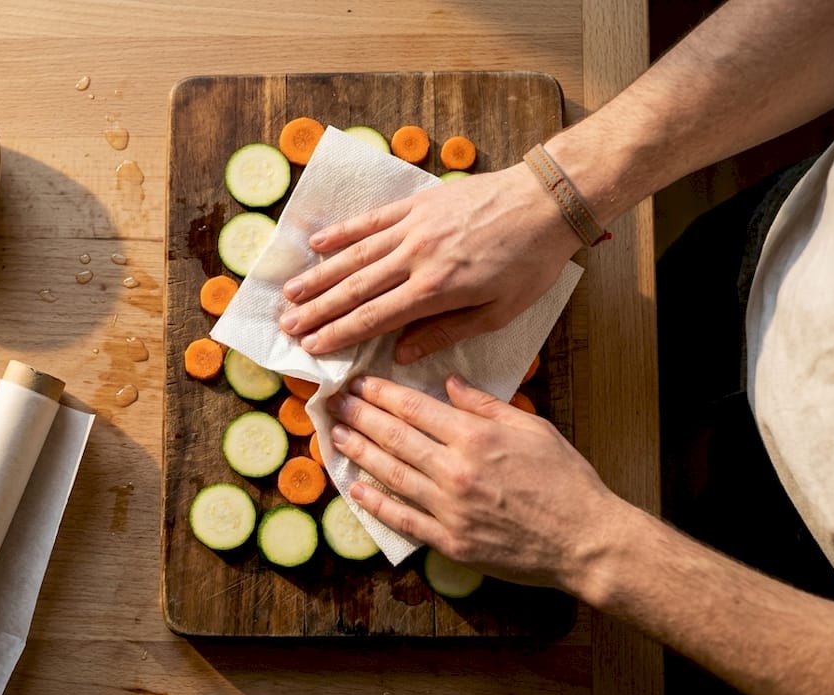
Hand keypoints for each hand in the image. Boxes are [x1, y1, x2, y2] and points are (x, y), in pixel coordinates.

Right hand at [278, 164, 581, 362]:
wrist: (546, 202)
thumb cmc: (530, 262)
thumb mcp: (499, 312)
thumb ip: (446, 332)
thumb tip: (401, 354)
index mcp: (437, 290)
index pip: (375, 318)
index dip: (339, 334)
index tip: (311, 348)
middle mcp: (416, 258)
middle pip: (356, 289)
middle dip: (318, 310)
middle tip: (287, 326)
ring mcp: (414, 227)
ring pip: (355, 256)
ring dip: (320, 275)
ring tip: (290, 293)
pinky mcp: (418, 204)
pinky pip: (372, 220)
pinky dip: (342, 232)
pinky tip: (316, 244)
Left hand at [328, 374, 623, 592]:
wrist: (585, 540)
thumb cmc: (566, 481)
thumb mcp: (532, 428)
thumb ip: (486, 405)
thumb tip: (449, 382)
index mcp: (476, 437)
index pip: (414, 408)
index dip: (380, 394)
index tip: (358, 383)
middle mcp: (456, 469)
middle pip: (394, 437)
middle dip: (359, 416)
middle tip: (334, 403)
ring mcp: (450, 508)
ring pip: (391, 474)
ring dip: (359, 453)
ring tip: (335, 436)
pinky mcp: (450, 541)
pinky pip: (403, 518)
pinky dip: (376, 503)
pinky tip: (355, 488)